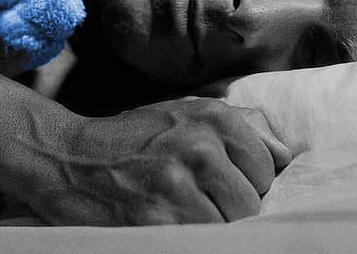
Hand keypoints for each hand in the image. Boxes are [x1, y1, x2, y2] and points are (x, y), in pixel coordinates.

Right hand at [25, 98, 290, 224]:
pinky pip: (200, 243)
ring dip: (210, 230)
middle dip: (230, 211)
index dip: (248, 186)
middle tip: (199, 203)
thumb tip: (287, 156)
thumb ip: (239, 129)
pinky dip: (190, 239)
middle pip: (251, 204)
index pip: (266, 169)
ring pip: (228, 229)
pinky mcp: (155, 220)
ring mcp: (178, 184)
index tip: (222, 187)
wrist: (68, 157)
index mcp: (212, 118)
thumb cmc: (132, 138)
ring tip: (181, 214)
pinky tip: (168, 223)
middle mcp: (200, 146)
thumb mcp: (183, 116)